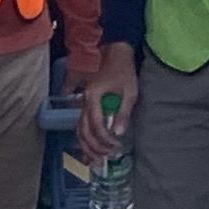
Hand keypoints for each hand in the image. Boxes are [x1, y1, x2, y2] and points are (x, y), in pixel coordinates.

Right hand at [74, 41, 137, 163]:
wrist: (114, 50)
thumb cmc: (123, 68)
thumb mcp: (129, 91)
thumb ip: (123, 112)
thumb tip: (118, 133)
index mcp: (93, 96)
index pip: (96, 125)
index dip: (105, 139)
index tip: (115, 146)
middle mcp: (84, 100)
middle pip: (83, 130)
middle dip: (94, 146)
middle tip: (106, 156)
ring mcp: (83, 101)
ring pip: (79, 128)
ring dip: (87, 145)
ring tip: (97, 157)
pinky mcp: (86, 102)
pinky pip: (81, 123)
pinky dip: (84, 137)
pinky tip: (90, 147)